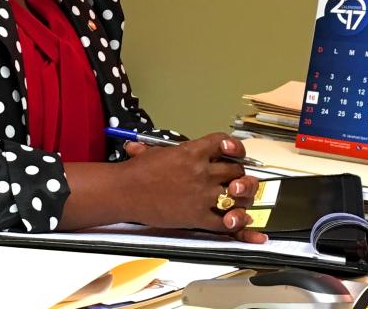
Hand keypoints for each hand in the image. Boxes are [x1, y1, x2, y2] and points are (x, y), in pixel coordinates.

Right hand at [121, 133, 267, 243]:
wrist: (123, 192)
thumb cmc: (136, 172)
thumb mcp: (154, 151)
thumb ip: (166, 149)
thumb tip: (153, 146)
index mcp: (192, 152)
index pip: (225, 143)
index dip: (235, 147)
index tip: (234, 152)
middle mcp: (202, 172)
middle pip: (237, 170)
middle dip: (239, 174)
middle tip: (236, 180)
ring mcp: (202, 195)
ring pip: (238, 196)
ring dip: (243, 198)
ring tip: (240, 199)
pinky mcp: (197, 217)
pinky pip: (226, 223)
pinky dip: (237, 225)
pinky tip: (241, 222)